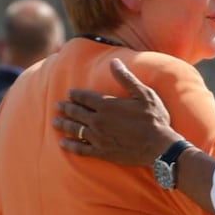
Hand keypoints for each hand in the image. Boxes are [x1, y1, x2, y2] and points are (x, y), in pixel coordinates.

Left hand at [52, 58, 182, 165]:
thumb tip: (114, 62)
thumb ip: (126, 78)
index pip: (85, 97)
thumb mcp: (144, 94)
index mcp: (107, 105)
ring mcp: (98, 137)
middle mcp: (98, 121)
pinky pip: (80, 148)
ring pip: (75, 129)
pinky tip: (63, 143)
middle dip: (66, 108)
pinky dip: (70, 145)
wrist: (158, 146)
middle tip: (57, 106)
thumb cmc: (154, 118)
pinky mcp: (101, 152)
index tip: (69, 93)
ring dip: (64, 124)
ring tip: (55, 121)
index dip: (76, 95)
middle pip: (77, 113)